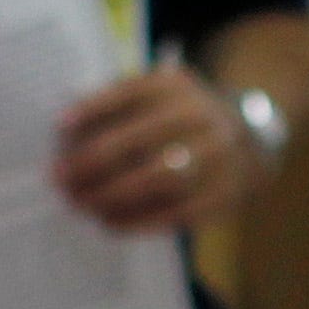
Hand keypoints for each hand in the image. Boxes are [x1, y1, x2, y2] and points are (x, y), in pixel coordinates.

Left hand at [52, 65, 253, 233]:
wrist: (248, 140)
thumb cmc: (179, 119)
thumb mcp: (156, 95)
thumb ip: (117, 107)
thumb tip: (66, 137)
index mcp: (175, 85)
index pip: (129, 92)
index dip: (93, 108)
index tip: (60, 127)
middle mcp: (200, 115)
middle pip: (139, 138)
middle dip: (92, 162)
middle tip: (60, 179)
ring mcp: (217, 155)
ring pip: (158, 178)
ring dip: (112, 195)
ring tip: (81, 204)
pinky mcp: (224, 193)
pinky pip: (176, 212)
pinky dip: (137, 221)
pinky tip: (108, 223)